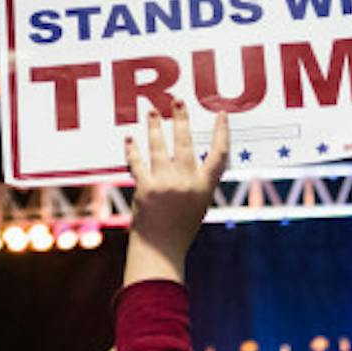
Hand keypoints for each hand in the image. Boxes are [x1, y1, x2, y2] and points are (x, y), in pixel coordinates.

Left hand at [124, 103, 228, 286]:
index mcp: (204, 188)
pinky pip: (137, 163)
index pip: (219, 154)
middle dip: (181, 118)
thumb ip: (194, 182)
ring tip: (151, 111)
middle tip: (177, 100)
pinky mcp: (145, 188)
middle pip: (185, 142)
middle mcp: (186, 183)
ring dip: (154, 126)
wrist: (159, 250)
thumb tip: (185, 157)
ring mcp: (165, 184)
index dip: (222, 132)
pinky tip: (130, 138)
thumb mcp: (197, 206)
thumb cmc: (179, 231)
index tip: (221, 114)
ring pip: (159, 146)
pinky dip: (132, 150)